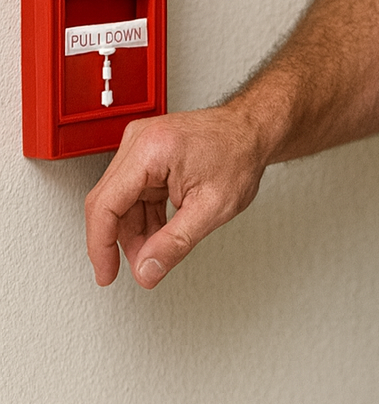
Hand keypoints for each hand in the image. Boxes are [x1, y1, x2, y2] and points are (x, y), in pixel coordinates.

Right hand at [85, 105, 266, 287]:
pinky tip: (160, 232)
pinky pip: (133, 192)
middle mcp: (139, 141)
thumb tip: (146, 270)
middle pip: (109, 203)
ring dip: (135, 231)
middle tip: (142, 267)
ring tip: (157, 251)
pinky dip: (144, 216)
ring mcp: (141, 144)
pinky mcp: (147, 152)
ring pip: (120, 200)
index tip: (106, 273)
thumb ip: (175, 244)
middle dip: (122, 241)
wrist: (253, 131)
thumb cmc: (239, 154)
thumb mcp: (212, 208)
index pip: (105, 204)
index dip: (100, 246)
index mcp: (151, 150)